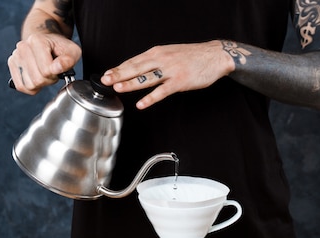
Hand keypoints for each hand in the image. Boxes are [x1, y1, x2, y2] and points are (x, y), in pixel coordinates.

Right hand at [7, 33, 81, 94]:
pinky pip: (21, 86)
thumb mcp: (72, 51)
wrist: (47, 42)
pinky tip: (36, 78)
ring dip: (40, 84)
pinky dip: (31, 87)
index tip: (58, 68)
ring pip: (29, 85)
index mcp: (37, 40)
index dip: (56, 74)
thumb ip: (68, 61)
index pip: (46, 71)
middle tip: (52, 71)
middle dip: (48, 80)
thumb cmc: (60, 48)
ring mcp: (15, 55)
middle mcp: (23, 47)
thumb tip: (56, 69)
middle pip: (37, 80)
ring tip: (44, 72)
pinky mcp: (12, 64)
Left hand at [100, 41, 233, 108]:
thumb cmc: (193, 56)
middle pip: (136, 67)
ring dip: (131, 83)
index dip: (119, 67)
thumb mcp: (171, 53)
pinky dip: (151, 98)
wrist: (214, 55)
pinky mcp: (180, 81)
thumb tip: (140, 68)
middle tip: (105, 80)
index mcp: (157, 52)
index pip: (133, 60)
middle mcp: (162, 59)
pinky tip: (142, 104)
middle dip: (119, 74)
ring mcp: (171, 70)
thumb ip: (156, 60)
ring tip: (118, 88)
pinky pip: (162, 91)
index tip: (106, 74)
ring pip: (147, 78)